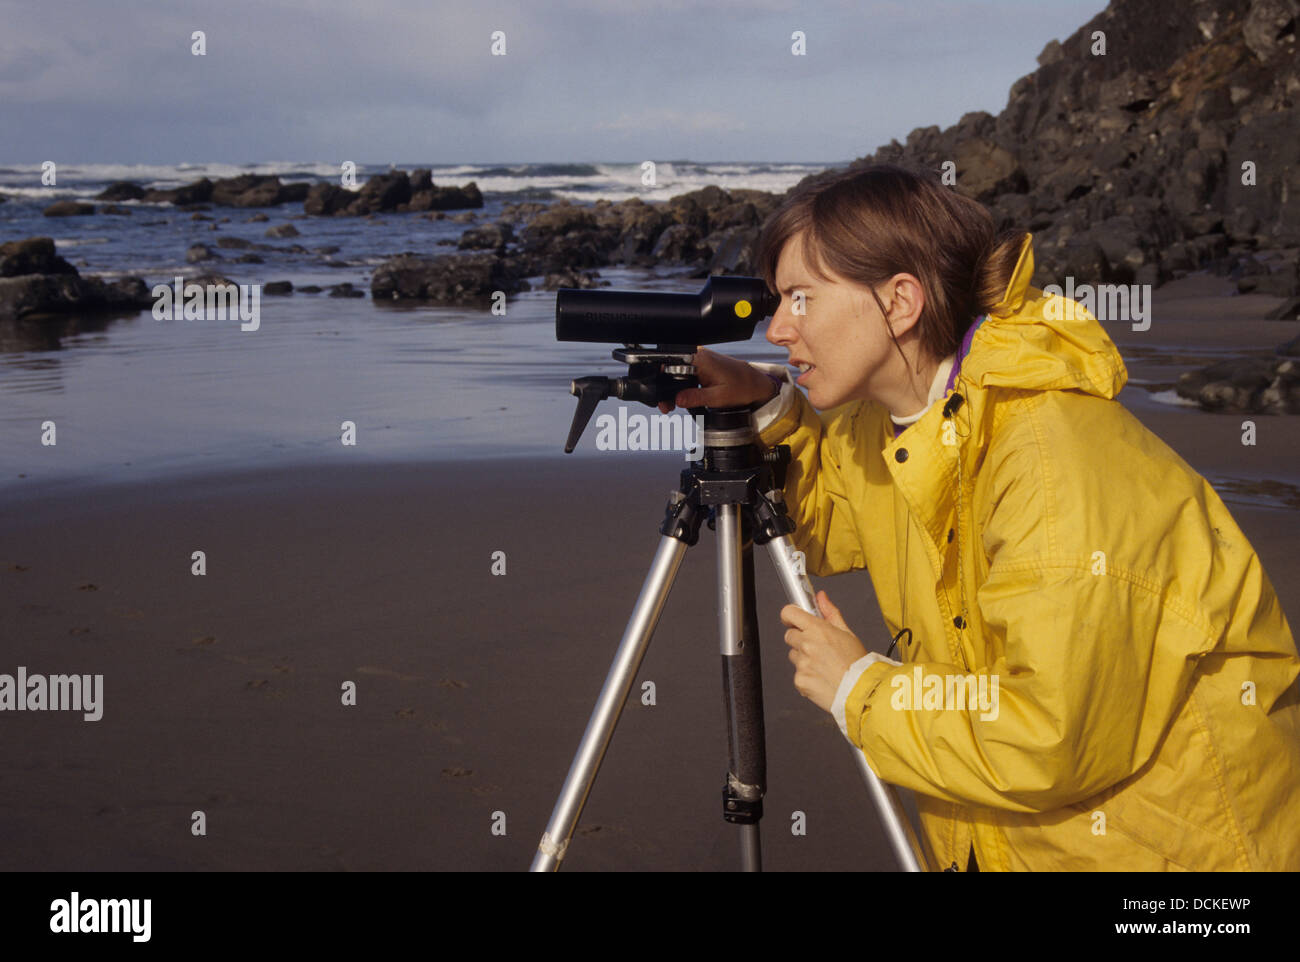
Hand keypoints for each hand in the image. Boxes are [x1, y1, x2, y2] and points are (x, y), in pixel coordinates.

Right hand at [657, 346, 779, 413]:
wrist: (755, 384)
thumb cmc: (742, 387)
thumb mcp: (718, 397)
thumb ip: (695, 397)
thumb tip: (677, 399)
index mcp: (699, 360)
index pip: (671, 368)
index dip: (663, 385)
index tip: (664, 400)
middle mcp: (698, 356)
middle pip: (672, 370)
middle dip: (667, 390)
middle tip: (668, 407)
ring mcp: (700, 359)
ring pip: (678, 373)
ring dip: (675, 389)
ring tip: (675, 404)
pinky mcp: (703, 364)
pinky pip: (686, 373)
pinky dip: (683, 386)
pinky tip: (684, 396)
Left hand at [781, 591, 867, 712]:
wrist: (861, 692)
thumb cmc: (857, 663)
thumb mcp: (847, 633)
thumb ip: (830, 613)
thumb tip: (821, 597)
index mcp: (818, 630)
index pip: (789, 613)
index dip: (790, 616)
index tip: (793, 619)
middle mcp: (806, 645)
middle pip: (789, 635)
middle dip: (800, 639)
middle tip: (817, 648)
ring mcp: (802, 664)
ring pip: (794, 656)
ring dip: (803, 659)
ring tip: (824, 665)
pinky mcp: (799, 680)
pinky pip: (798, 675)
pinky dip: (807, 677)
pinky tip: (822, 678)